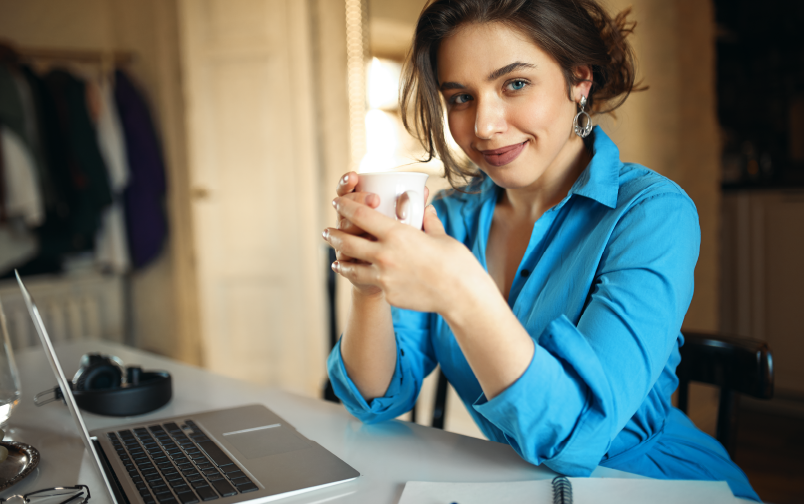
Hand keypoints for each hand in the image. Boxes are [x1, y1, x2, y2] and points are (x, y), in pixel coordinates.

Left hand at [324, 198, 480, 314]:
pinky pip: (373, 284)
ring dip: (341, 262)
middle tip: (327, 232)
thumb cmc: (455, 263)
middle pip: (348, 242)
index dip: (346, 207)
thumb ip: (428, 222)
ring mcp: (384, 277)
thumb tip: (427, 209)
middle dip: (334, 235)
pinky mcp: (388, 294)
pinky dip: (367, 279)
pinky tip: (364, 279)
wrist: (460, 296)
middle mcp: (385, 255)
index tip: (338, 203)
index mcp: (397, 234)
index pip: (362, 216)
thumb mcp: (441, 237)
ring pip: (353, 267)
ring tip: (336, 261)